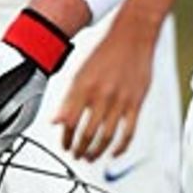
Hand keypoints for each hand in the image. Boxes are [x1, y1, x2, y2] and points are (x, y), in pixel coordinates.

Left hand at [52, 17, 155, 162]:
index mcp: (83, 87)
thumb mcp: (80, 72)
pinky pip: (128, 132)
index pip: (69, 123)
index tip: (65, 146)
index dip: (65, 139)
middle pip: (87, 134)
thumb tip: (56, 121)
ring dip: (96, 152)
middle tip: (77, 155)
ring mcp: (120, 101)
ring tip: (91, 157)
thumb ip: (68, 99)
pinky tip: (114, 153)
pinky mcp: (136, 103)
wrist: (132, 35)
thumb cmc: (106, 51)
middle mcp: (101, 95)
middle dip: (79, 149)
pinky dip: (120, 147)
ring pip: (106, 137)